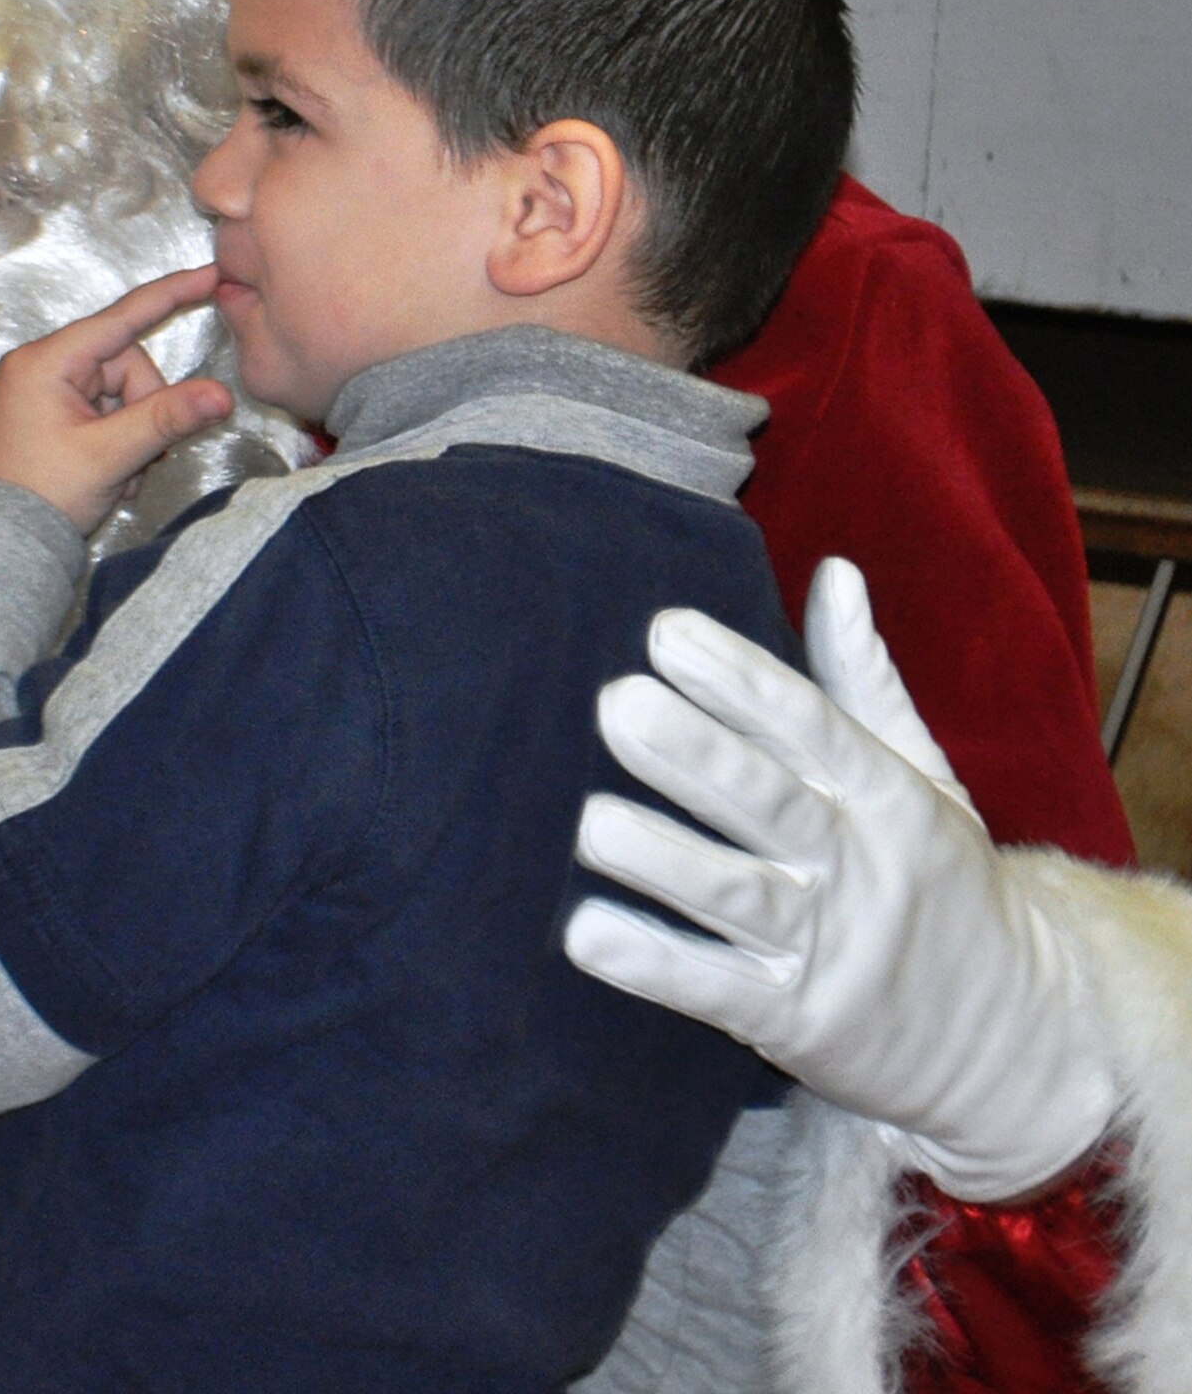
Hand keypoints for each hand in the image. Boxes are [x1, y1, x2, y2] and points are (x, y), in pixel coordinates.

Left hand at [0, 267, 234, 535]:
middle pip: (125, 364)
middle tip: (142, 457)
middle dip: (144, 409)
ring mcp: (40, 389)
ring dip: (133, 431)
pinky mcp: (45, 412)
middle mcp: (38, 365)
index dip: (169, 296)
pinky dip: (117, 438)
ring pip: (119, 391)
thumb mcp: (110, 456)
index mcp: (44, 362)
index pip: (120, 318)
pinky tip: (111, 473)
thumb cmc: (43, 496)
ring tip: (123, 474)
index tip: (210, 274)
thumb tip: (222, 395)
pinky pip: (101, 409)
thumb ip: (166, 420)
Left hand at [563, 558, 1118, 1202]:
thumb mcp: (923, 775)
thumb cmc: (941, 881)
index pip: (808, 725)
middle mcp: (859, 865)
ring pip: (738, 896)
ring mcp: (830, 948)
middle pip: (769, 802)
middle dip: (694, 753)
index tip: (665, 632)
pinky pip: (717, 990)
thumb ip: (863, 677)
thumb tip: (834, 570)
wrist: (1023, 1038)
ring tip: (589, 821)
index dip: (739, 680)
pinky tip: (586, 932)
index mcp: (887, 794)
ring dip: (662, 859)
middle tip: (616, 704)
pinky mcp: (799, 1022)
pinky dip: (653, 963)